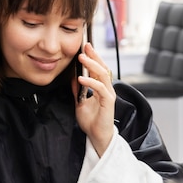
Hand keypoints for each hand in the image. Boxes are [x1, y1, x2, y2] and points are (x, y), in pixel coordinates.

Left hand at [73, 42, 115, 156]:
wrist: (96, 136)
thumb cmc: (91, 121)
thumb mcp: (80, 102)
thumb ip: (78, 89)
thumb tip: (73, 77)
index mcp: (101, 87)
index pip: (98, 68)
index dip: (93, 57)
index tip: (85, 47)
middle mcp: (107, 88)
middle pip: (102, 67)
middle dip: (94, 56)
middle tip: (86, 47)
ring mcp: (109, 94)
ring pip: (103, 74)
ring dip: (92, 65)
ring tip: (82, 58)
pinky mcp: (108, 102)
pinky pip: (100, 88)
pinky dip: (90, 81)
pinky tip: (81, 78)